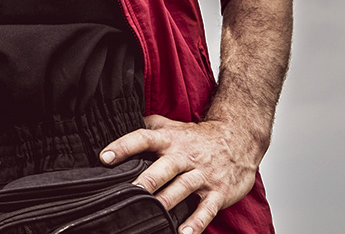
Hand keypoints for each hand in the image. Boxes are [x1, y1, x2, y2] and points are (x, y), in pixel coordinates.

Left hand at [99, 115, 264, 233]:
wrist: (240, 139)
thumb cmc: (198, 137)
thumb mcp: (172, 126)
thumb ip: (148, 126)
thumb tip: (118, 121)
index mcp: (169, 140)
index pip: (143, 139)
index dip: (123, 146)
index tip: (104, 157)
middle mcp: (184, 157)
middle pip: (163, 168)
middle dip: (147, 179)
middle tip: (131, 188)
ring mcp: (202, 175)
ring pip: (182, 188)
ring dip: (167, 201)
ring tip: (153, 213)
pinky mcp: (218, 192)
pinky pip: (206, 209)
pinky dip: (196, 222)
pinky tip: (184, 233)